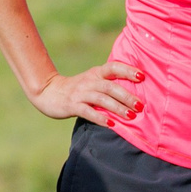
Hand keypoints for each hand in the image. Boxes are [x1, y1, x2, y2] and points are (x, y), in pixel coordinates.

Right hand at [28, 61, 143, 126]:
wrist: (48, 92)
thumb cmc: (77, 89)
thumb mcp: (92, 80)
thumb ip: (108, 83)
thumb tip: (134, 93)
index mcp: (96, 73)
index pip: (113, 67)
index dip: (128, 70)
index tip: (142, 76)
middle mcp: (89, 81)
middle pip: (110, 86)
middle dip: (127, 96)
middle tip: (140, 105)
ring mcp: (80, 93)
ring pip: (101, 99)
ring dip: (117, 107)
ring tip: (131, 115)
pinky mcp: (72, 105)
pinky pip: (88, 112)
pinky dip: (100, 118)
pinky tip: (111, 124)